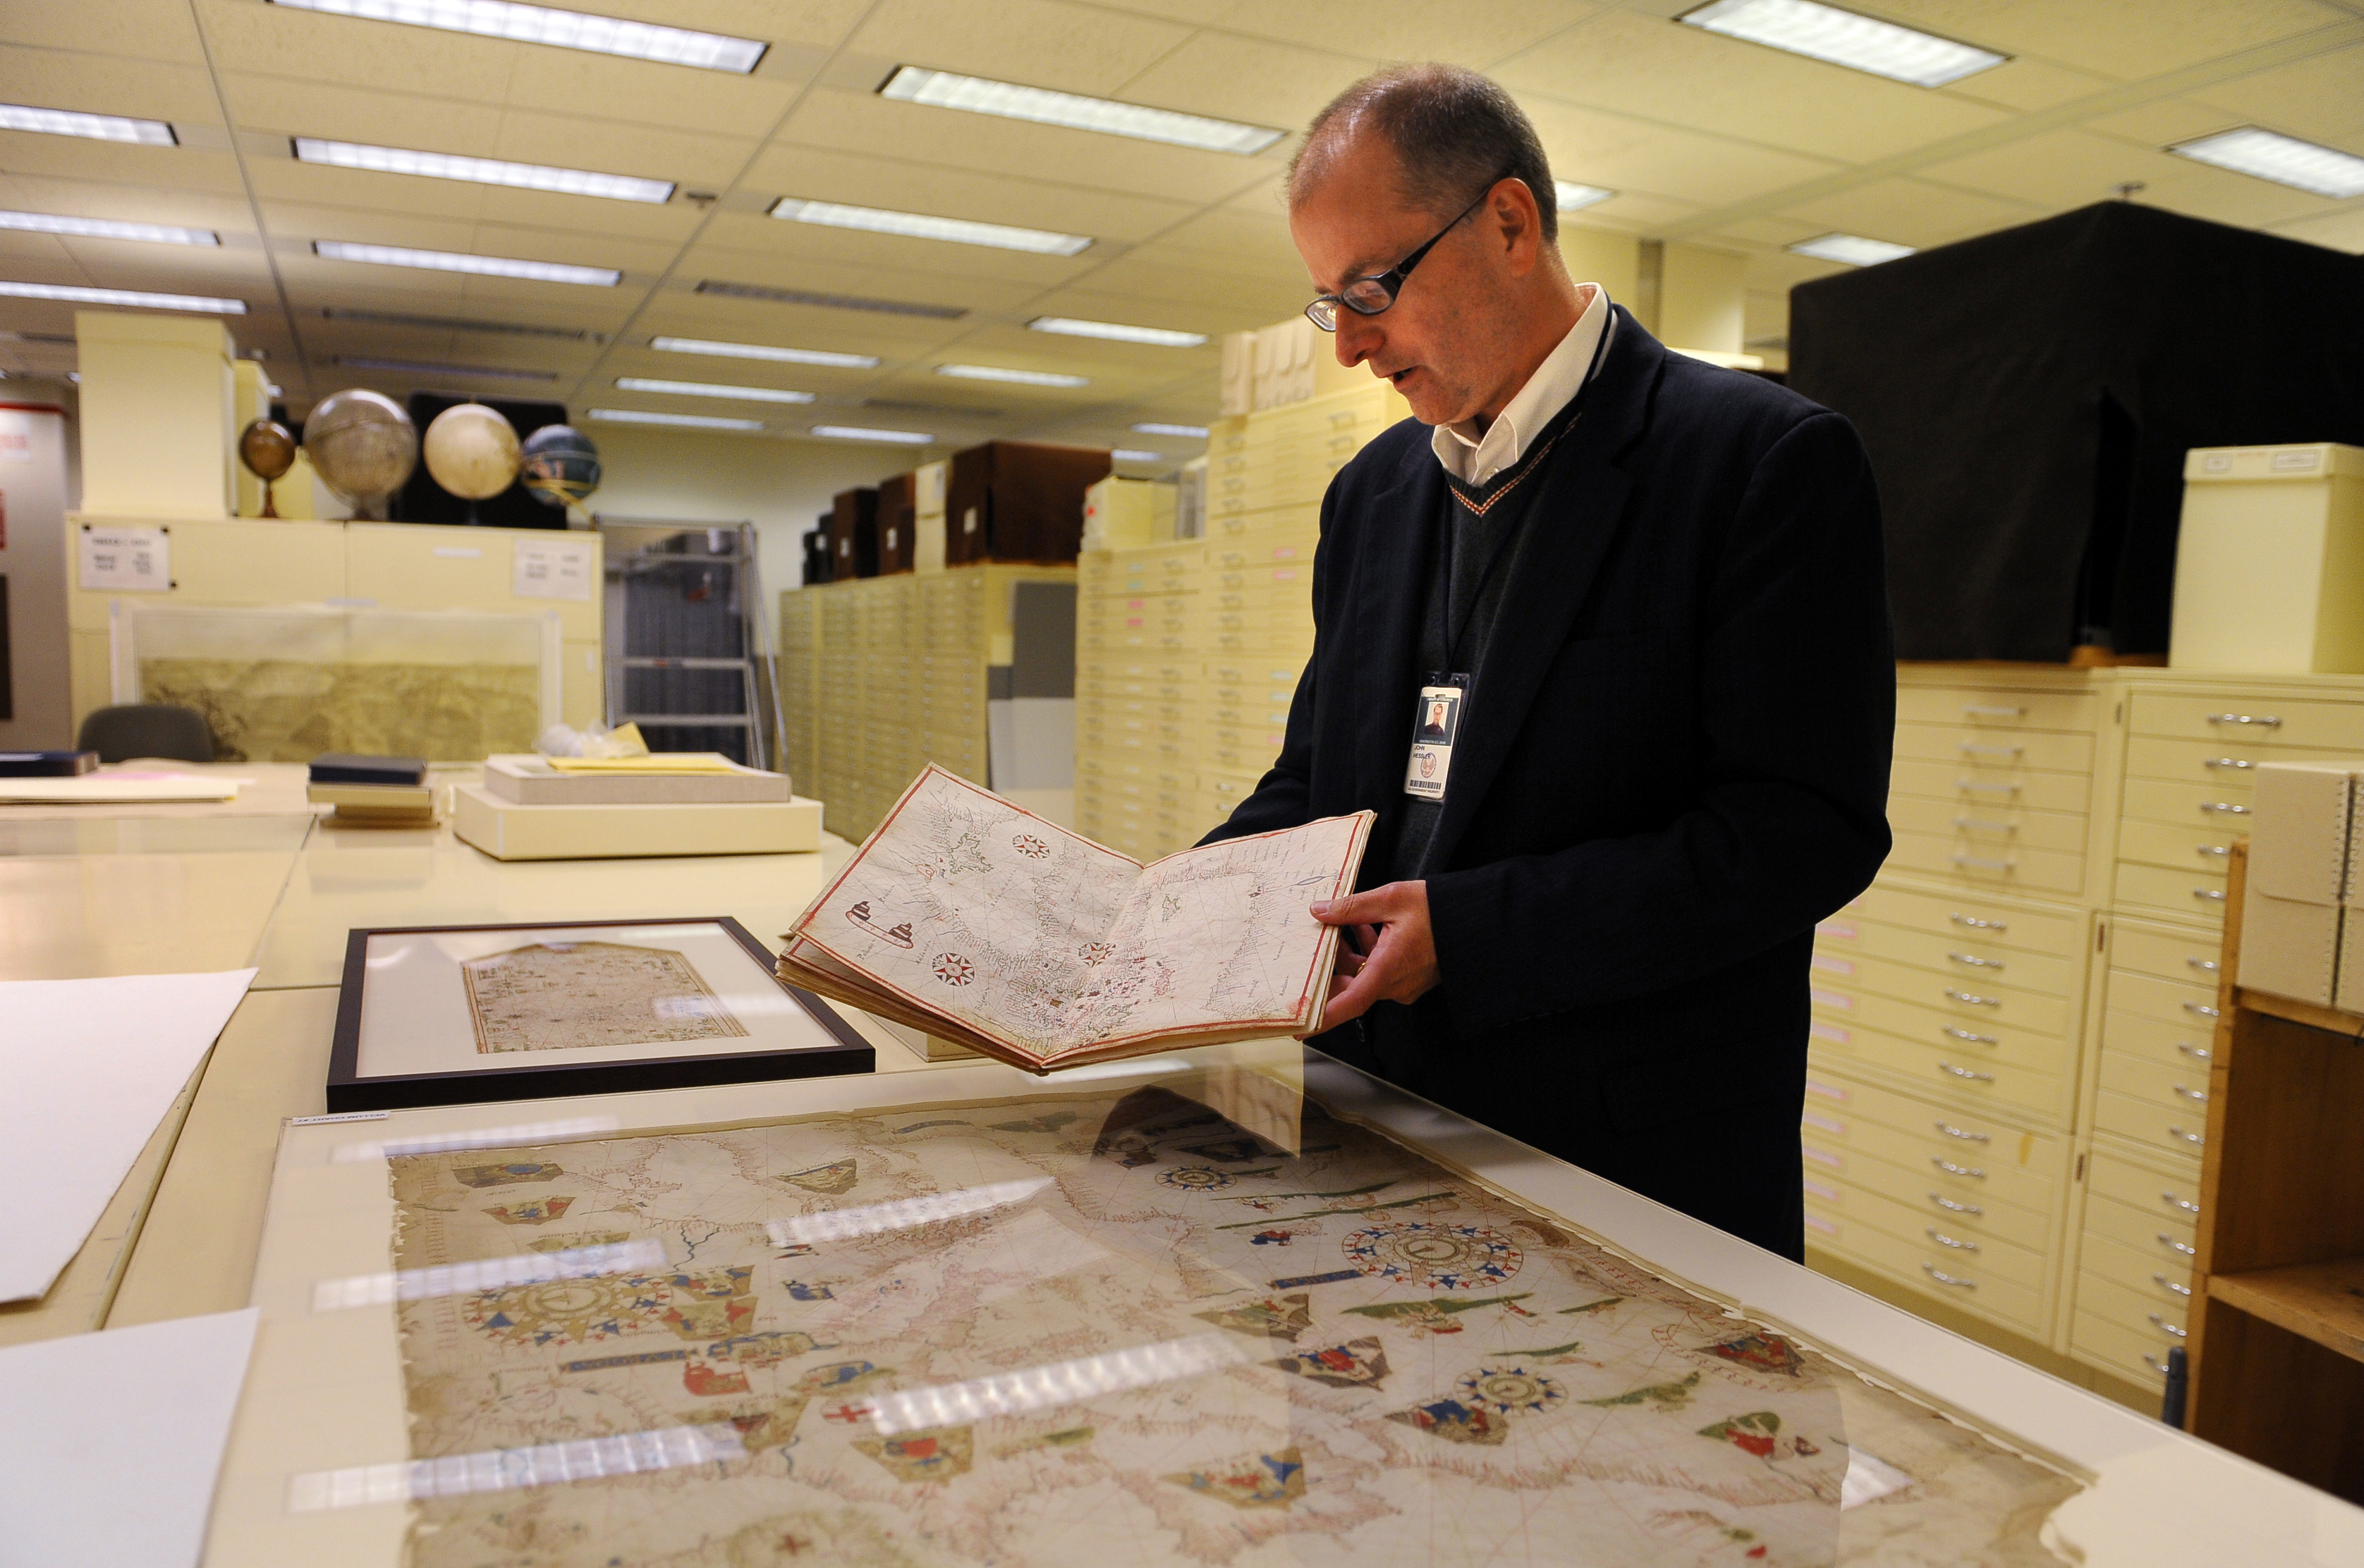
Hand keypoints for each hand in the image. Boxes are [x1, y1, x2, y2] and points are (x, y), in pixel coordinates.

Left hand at [1310, 881, 1438, 1026]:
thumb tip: (1319, 911)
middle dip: (1326, 973)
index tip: (1300, 1028)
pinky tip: (1359, 925)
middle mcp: (1396, 984)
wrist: (1477, 919)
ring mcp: (1405, 983)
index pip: (1351, 1002)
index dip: (1324, 1017)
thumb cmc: (1439, 909)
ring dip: (1346, 955)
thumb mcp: (1391, 899)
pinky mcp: (1411, 977)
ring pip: (1364, 976)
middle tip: (1304, 956)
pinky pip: (1379, 970)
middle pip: (1351, 988)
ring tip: (1333, 925)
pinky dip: (1366, 952)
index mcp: (1389, 968)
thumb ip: (1351, 908)